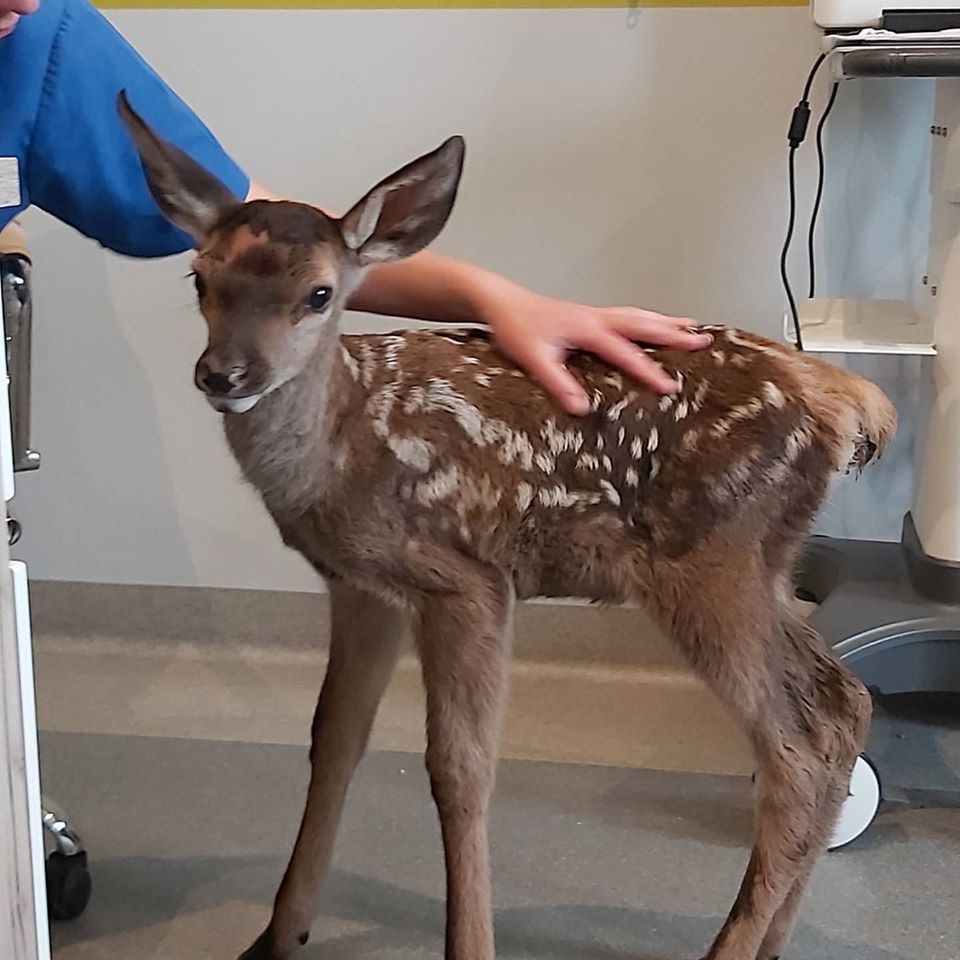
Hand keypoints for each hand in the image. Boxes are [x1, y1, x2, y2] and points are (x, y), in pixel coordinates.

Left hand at [478, 286, 711, 414]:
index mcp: (588, 329)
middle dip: (674, 334)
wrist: (502, 303)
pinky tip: (655, 324)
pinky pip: (628, 315)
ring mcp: (595, 314)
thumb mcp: (533, 360)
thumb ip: (557, 383)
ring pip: (639, 316)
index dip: (649, 371)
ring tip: (693, 327)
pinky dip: (648, 318)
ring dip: (666, 322)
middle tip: (703, 342)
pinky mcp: (590, 315)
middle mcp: (597, 318)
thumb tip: (581, 408)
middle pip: (643, 324)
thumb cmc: (516, 329)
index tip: (671, 388)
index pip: (625, 353)